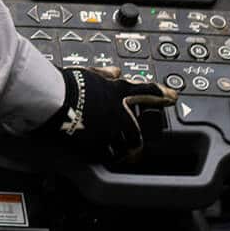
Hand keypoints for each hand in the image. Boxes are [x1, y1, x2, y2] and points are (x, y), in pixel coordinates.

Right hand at [35, 66, 176, 161]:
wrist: (56, 98)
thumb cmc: (69, 82)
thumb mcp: (89, 73)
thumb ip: (105, 74)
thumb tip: (115, 71)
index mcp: (119, 93)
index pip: (147, 93)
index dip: (162, 95)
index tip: (173, 97)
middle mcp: (120, 114)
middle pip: (136, 133)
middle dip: (137, 142)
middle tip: (136, 150)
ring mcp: (110, 131)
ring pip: (125, 148)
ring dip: (124, 152)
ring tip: (121, 158)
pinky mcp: (97, 144)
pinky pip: (107, 155)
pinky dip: (106, 157)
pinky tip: (104, 159)